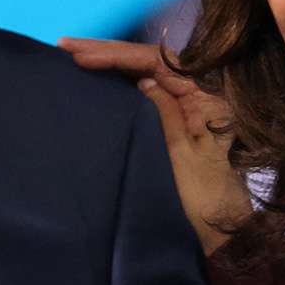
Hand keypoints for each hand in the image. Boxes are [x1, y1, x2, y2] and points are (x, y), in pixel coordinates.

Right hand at [59, 37, 249, 253]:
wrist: (222, 236)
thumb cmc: (205, 200)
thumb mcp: (181, 156)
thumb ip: (164, 113)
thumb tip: (142, 79)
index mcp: (206, 96)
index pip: (157, 62)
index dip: (117, 56)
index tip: (81, 58)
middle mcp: (198, 94)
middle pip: (149, 61)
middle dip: (107, 52)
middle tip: (63, 47)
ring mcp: (185, 108)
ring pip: (144, 73)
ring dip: (109, 63)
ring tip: (71, 55)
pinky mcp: (174, 123)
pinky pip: (145, 92)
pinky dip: (118, 82)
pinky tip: (95, 77)